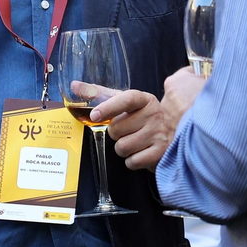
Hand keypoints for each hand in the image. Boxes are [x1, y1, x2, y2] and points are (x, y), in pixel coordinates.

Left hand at [89, 68, 206, 170]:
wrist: (174, 131)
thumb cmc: (142, 116)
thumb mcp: (124, 101)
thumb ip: (99, 93)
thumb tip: (73, 85)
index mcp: (144, 99)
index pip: (125, 99)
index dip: (108, 107)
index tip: (94, 116)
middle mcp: (154, 114)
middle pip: (116, 129)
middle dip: (116, 133)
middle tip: (129, 130)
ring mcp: (159, 134)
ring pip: (122, 147)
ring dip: (123, 148)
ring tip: (135, 141)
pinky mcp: (160, 153)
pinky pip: (132, 161)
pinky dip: (132, 161)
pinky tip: (141, 152)